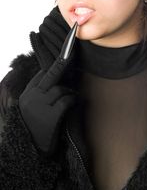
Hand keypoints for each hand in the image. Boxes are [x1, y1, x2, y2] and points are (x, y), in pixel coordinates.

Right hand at [19, 22, 77, 155]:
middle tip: (73, 41)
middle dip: (63, 60)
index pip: (44, 70)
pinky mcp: (49, 116)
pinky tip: (71, 107)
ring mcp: (40, 105)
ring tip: (66, 104)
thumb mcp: (34, 103)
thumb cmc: (37, 123)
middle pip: (52, 73)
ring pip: (62, 89)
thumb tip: (57, 73)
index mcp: (30, 91)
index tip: (66, 48)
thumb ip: (43, 89)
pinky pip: (66, 101)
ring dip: (68, 95)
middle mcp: (33, 95)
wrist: (30, 148)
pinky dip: (72, 102)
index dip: (57, 61)